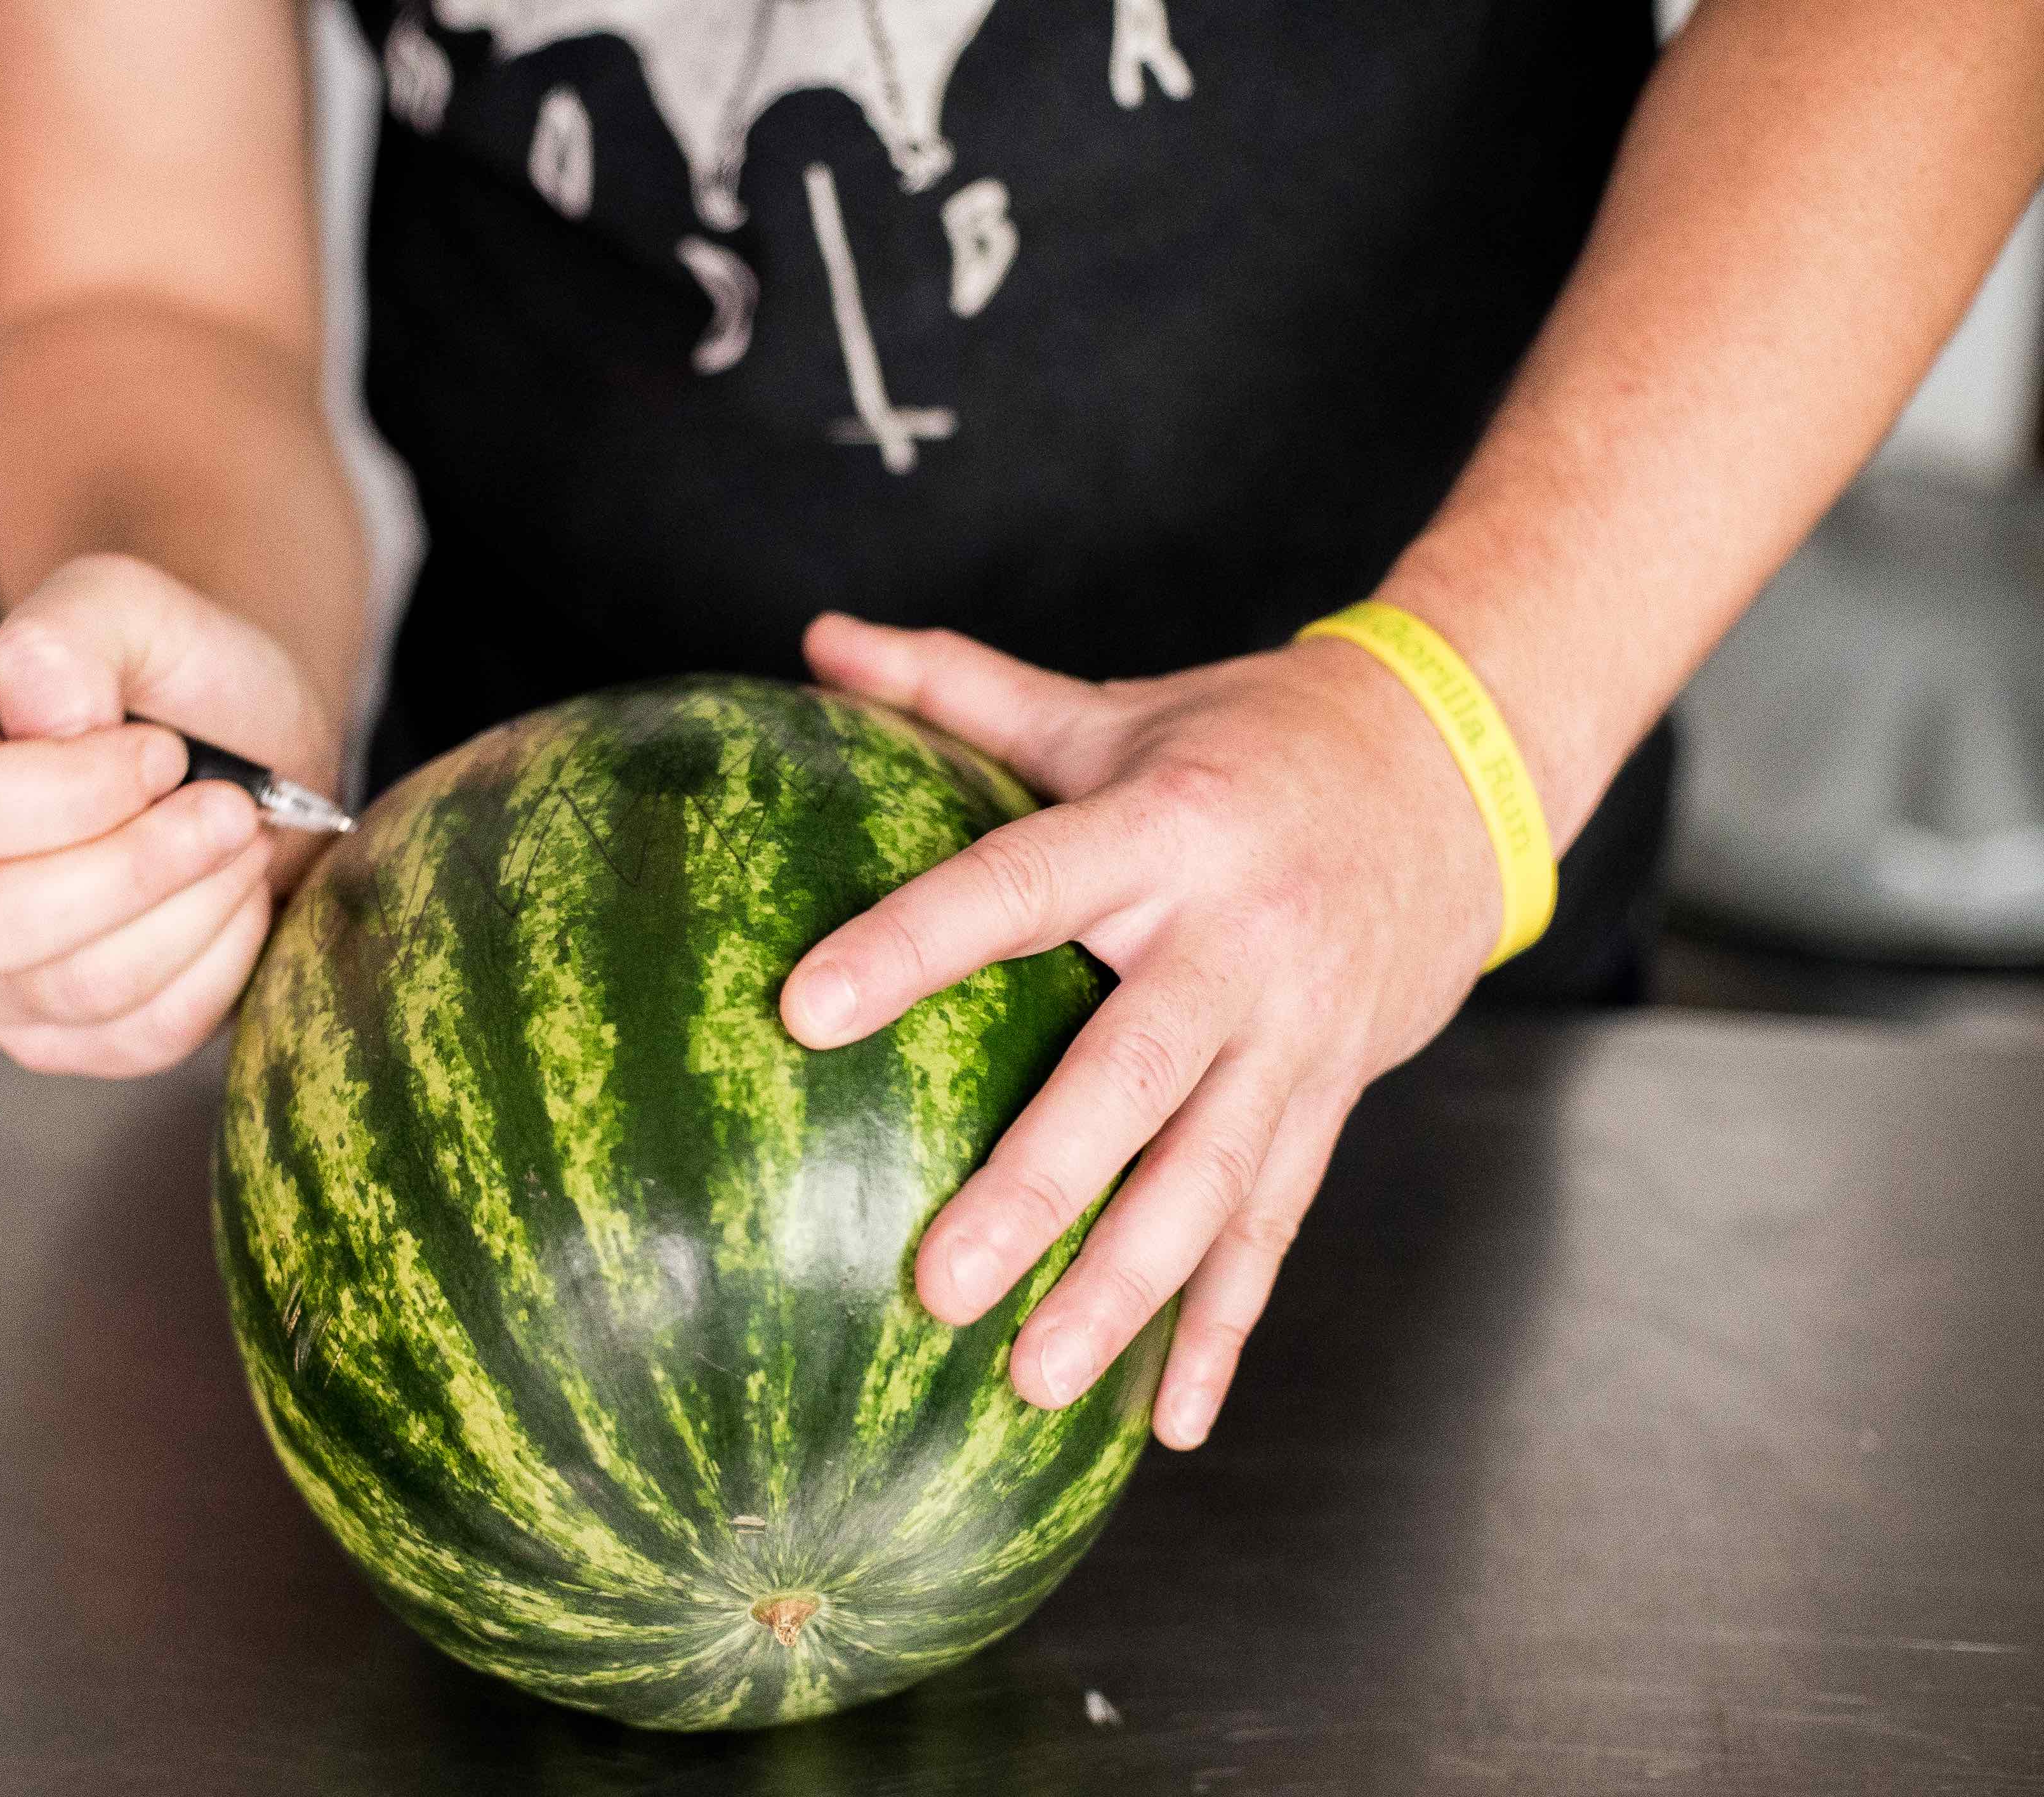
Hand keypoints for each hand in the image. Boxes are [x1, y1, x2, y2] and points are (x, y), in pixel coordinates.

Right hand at [0, 554, 343, 1077]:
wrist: (246, 753)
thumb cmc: (174, 682)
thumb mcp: (129, 609)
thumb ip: (71, 629)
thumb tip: (37, 698)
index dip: (72, 790)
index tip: (165, 750)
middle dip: (139, 866)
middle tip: (227, 807)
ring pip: (75, 989)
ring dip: (191, 910)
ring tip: (240, 841)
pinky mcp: (61, 1042)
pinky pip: (139, 1037)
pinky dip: (216, 966)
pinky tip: (236, 900)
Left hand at [782, 613, 1507, 1445]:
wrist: (1455, 777)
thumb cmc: (1244, 745)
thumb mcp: (1110, 711)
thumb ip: (960, 689)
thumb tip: (816, 641)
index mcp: (1165, 832)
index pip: (1021, 884)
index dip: (915, 943)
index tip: (806, 1008)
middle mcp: (1239, 944)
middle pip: (1134, 1078)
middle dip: (1040, 1189)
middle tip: (937, 1285)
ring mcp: (1297, 1039)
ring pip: (1212, 1182)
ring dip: (1127, 1293)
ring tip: (1034, 1385)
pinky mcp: (1330, 1102)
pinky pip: (1275, 1228)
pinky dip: (1225, 1330)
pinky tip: (1170, 1425)